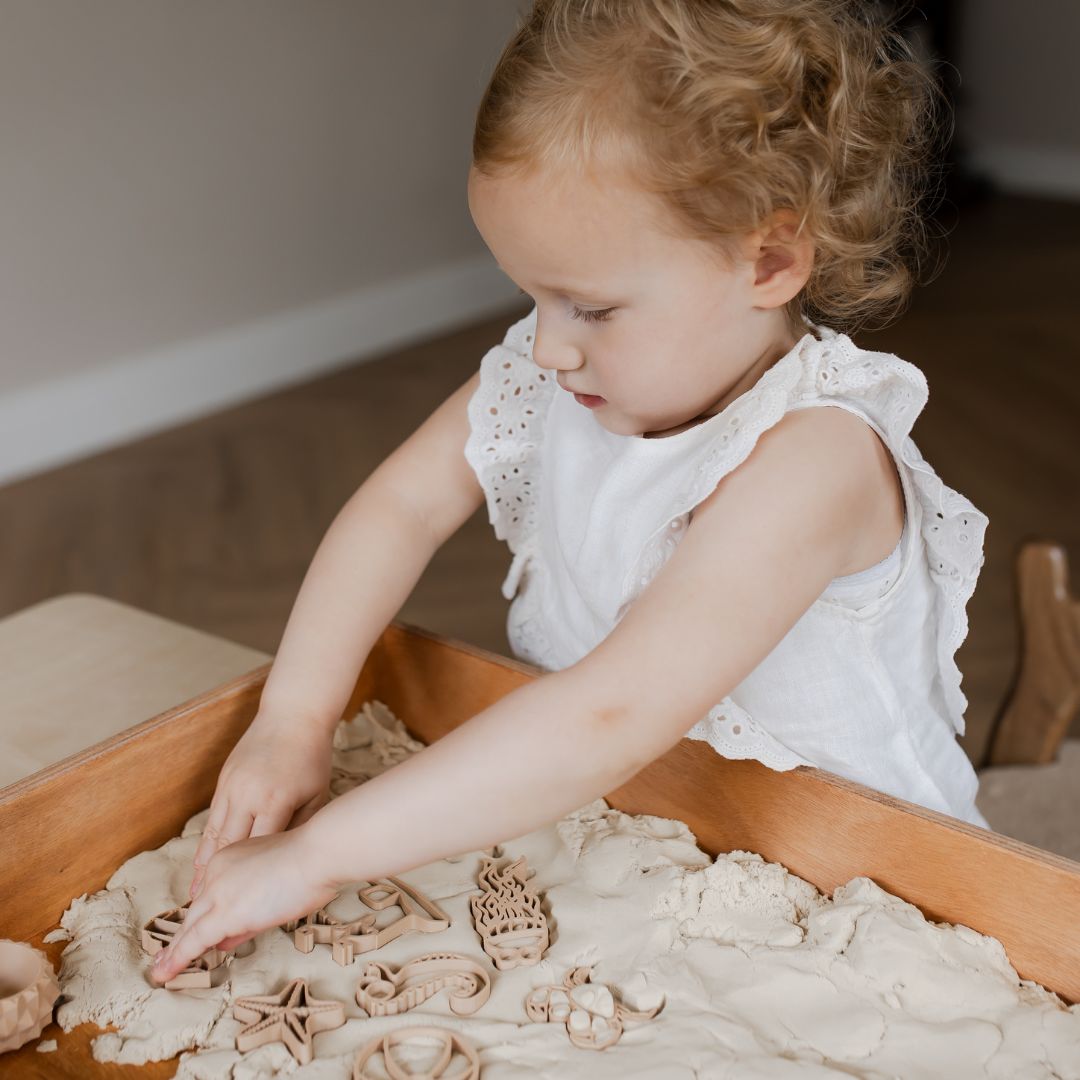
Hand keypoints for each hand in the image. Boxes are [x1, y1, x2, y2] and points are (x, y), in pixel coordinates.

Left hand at [152, 826, 336, 985]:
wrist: (317, 853)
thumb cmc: (310, 864)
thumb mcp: (275, 884)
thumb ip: (250, 910)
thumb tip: (228, 938)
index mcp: (229, 859)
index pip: (213, 895)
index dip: (208, 919)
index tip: (203, 935)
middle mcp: (217, 873)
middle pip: (197, 911)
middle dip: (183, 936)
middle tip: (168, 956)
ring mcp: (218, 893)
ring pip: (190, 928)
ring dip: (175, 952)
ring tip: (162, 969)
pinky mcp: (224, 914)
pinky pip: (194, 942)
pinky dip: (178, 960)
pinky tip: (165, 973)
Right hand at [190, 709, 332, 898]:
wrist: (293, 716)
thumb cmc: (312, 757)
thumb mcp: (316, 794)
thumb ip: (300, 826)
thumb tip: (287, 862)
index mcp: (274, 802)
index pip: (258, 851)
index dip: (248, 882)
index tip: (240, 906)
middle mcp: (247, 796)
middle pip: (227, 847)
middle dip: (215, 881)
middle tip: (204, 910)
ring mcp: (232, 787)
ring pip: (213, 833)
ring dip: (203, 864)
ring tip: (195, 892)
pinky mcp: (224, 779)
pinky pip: (211, 817)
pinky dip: (205, 841)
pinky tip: (201, 860)